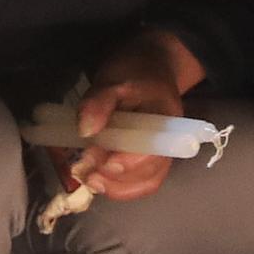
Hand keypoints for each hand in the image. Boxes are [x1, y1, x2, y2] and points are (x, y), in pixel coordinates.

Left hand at [67, 30, 206, 201]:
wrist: (151, 66)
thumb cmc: (135, 69)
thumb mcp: (114, 77)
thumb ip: (100, 102)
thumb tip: (86, 130)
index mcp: (168, 120)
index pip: (154, 150)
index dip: (128, 162)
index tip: (98, 161)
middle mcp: (170, 143)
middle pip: (150, 173)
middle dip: (114, 177)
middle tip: (83, 169)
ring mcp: (162, 154)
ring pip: (144, 184)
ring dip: (114, 187)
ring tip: (86, 176)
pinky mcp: (150, 160)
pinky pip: (139, 183)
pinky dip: (117, 187)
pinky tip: (96, 178)